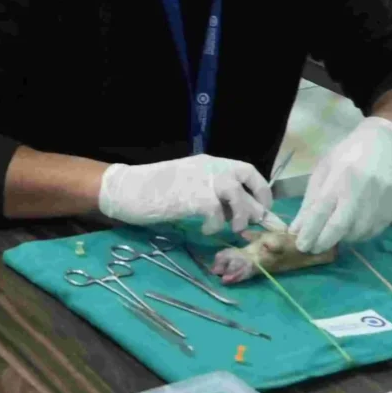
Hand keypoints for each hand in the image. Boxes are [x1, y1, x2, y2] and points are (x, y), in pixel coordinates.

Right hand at [97, 155, 270, 233]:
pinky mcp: (194, 198)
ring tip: (229, 229)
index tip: (262, 208)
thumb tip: (237, 210)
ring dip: (239, 218)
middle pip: (248, 185)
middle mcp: (212, 168)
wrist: (129, 188)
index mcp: (211, 163)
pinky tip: (203, 230)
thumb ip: (212, 192)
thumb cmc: (156, 189)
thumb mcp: (190, 183)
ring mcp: (204, 181)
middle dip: (255, 209)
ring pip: (238, 199)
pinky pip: (217, 215)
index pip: (248, 170)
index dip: (260, 190)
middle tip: (249, 226)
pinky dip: (215, 227)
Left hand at [289, 118, 391, 255]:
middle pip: (341, 227)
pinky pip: (376, 230)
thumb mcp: (324, 170)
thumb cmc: (348, 155)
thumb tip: (297, 229)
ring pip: (359, 232)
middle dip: (324, 242)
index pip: (321, 211)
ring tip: (336, 232)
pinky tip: (355, 226)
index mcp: (341, 176)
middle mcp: (363, 189)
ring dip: (343, 238)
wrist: (385, 143)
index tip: (301, 246)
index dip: (310, 232)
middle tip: (314, 249)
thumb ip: (310, 201)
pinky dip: (361, 233)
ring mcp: (383, 198)